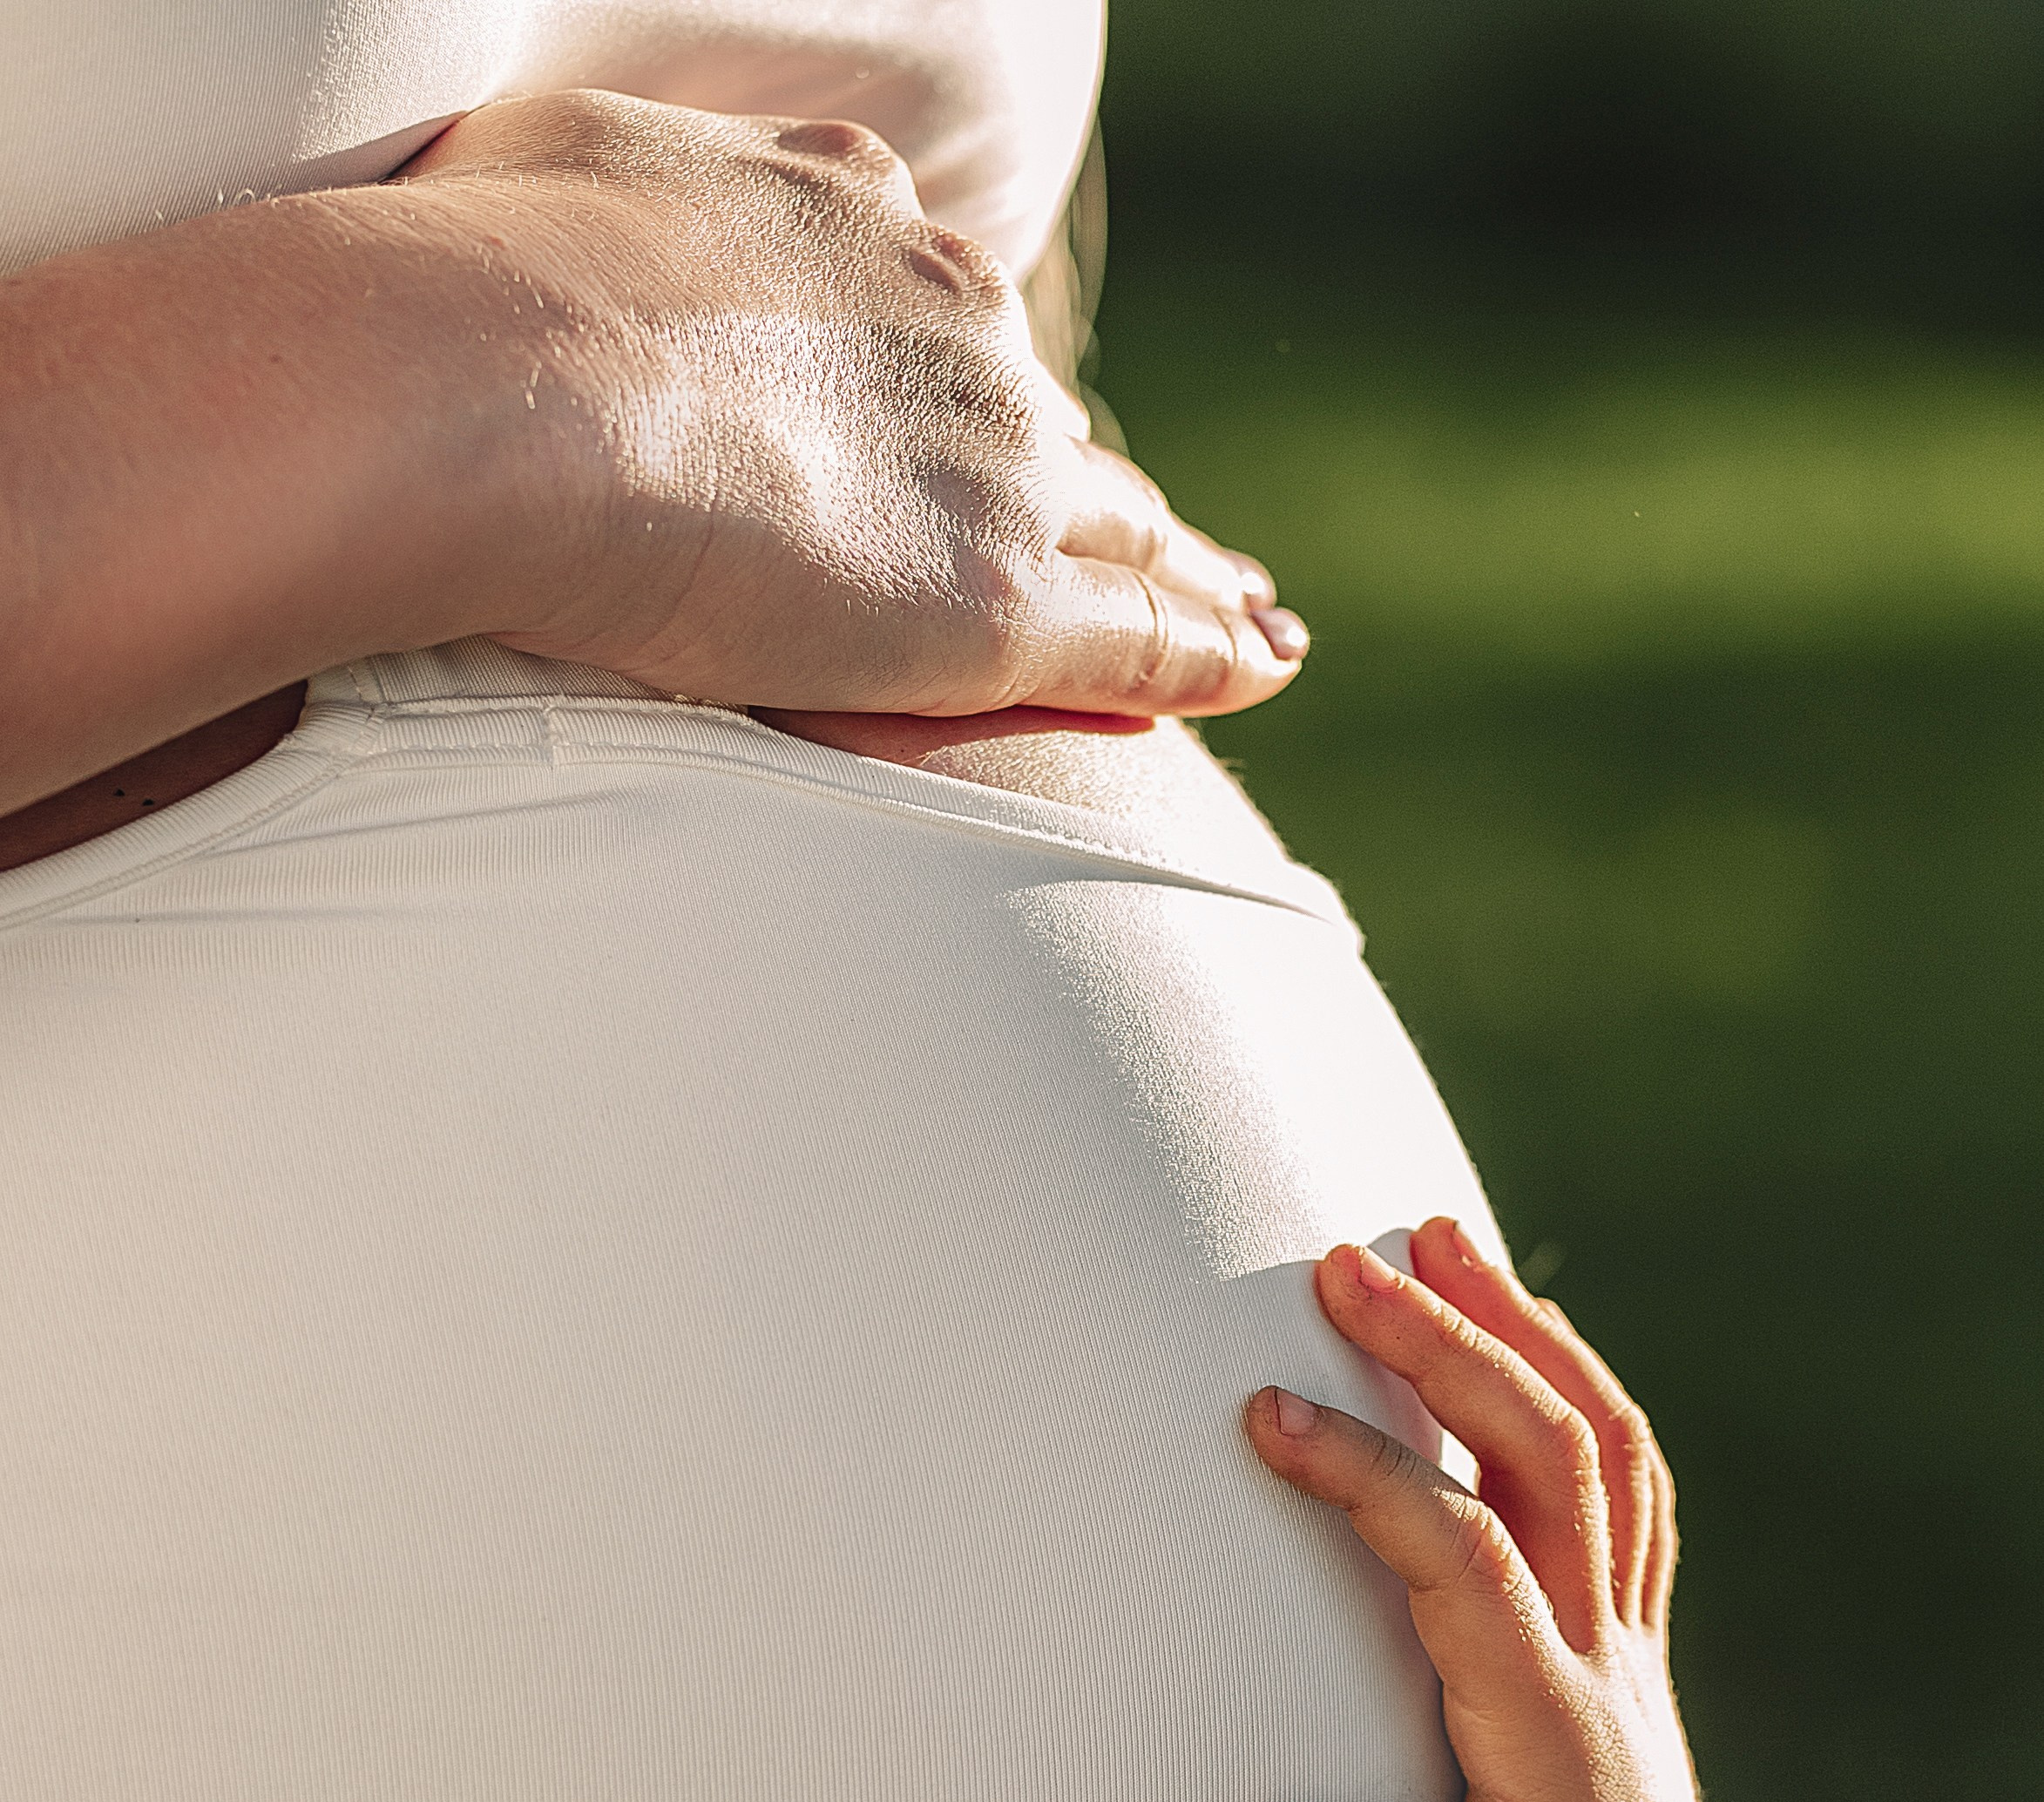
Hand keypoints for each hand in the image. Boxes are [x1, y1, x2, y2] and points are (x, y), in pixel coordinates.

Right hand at [403, 95, 1305, 718]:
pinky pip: (1148, 631)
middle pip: (1043, 420)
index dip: (975, 375)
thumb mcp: (559, 184)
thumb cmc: (475, 278)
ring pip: (1121, 519)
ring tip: (1242, 611)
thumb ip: (622, 222)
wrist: (500, 379)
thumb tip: (596, 238)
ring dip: (1181, 563)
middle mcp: (951, 326)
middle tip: (1147, 534)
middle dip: (1087, 479)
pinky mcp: (996, 600)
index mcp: (850, 220)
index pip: (942, 316)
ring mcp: (990, 463)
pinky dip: (1214, 649)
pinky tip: (1264, 663)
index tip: (1002, 416)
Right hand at [1235, 1221, 1772, 1801]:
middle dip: (1448, 1345)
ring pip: (1598, 1446)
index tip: (1268, 1413)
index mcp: (1546, 1732)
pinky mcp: (1621, 1641)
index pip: (1462, 1562)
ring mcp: (1621, 1641)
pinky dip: (1565, 1385)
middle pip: (1549, 1458)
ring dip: (1518, 1333)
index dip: (1370, 1476)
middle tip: (1343, 1261)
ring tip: (1434, 1240)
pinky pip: (1617, 1481)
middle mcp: (1598, 1662)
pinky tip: (1512, 1337)